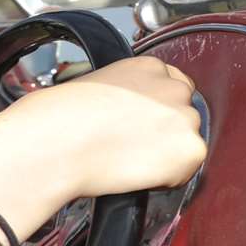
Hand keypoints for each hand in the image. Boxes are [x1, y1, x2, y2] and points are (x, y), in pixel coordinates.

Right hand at [0, 57, 204, 243]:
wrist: (56, 142)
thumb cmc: (59, 118)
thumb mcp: (95, 87)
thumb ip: (125, 96)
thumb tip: (128, 116)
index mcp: (147, 66)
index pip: (174, 86)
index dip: (158, 110)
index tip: (144, 124)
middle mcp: (172, 87)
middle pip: (184, 114)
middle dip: (165, 132)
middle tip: (134, 147)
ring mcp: (184, 117)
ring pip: (186, 142)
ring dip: (167, 155)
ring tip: (130, 161)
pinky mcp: (189, 150)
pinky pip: (186, 170)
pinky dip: (167, 179)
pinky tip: (137, 173)